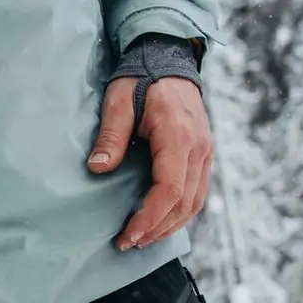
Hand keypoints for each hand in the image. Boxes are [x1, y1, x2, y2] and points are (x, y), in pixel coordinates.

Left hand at [86, 76, 213, 250]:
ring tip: (141, 239)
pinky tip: (160, 221)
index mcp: (178, 137)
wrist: (168, 59)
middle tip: (127, 243)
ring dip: (170, 226)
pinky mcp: (203, 154)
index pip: (169, 190)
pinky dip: (180, 212)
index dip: (150, 218)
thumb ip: (110, 136)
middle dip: (156, 229)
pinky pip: (197, 192)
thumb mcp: (118, 102)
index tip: (128, 234)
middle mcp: (199, 149)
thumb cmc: (140, 79)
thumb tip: (97, 168)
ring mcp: (205, 153)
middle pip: (184, 204)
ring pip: (195, 202)